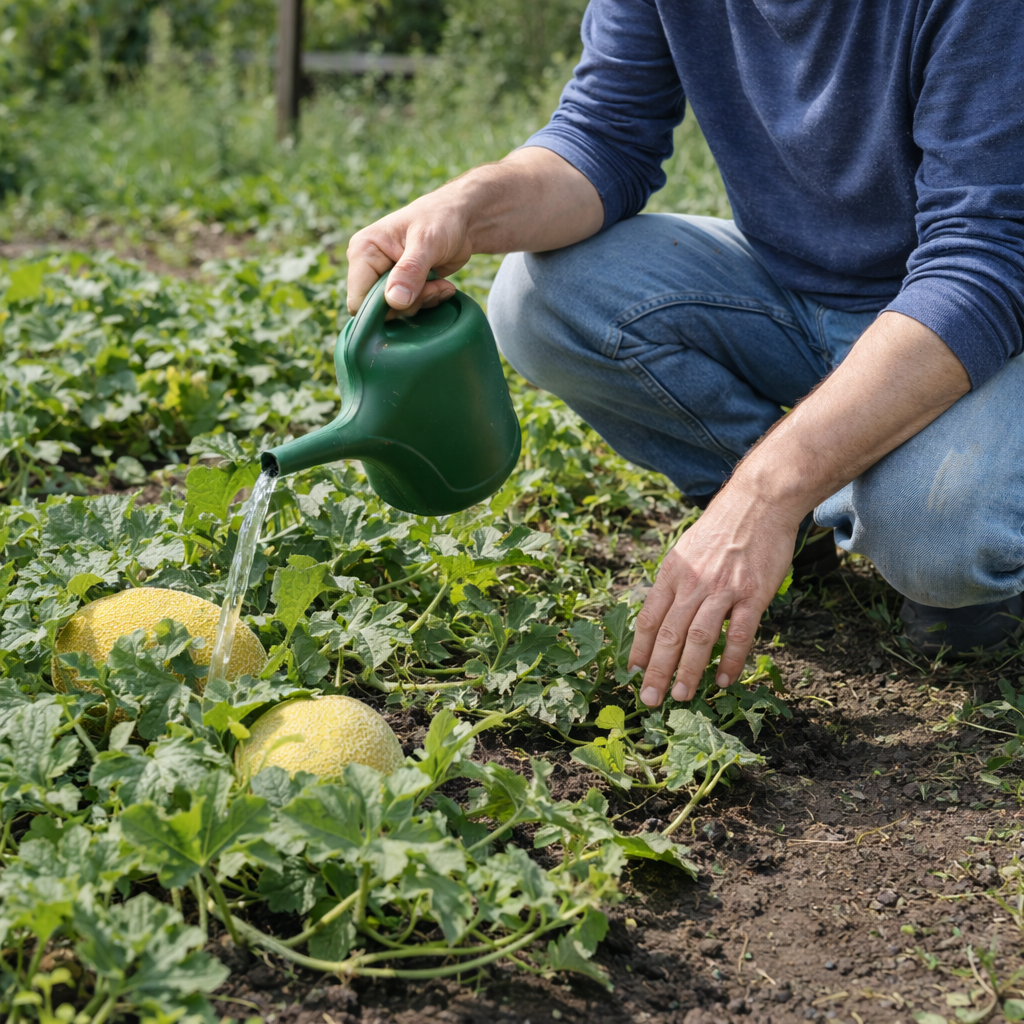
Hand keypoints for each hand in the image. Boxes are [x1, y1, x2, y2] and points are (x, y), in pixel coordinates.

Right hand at [346, 191, 474, 316]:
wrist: (461, 219)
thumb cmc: (441, 219)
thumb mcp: (426, 242)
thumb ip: (410, 271)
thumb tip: (394, 301)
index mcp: (363, 251)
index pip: (358, 299)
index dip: (383, 308)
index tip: (411, 296)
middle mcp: (369, 267)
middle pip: (378, 310)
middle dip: (409, 304)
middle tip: (432, 286)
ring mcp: (385, 278)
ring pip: (396, 312)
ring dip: (422, 302)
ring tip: (439, 283)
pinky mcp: (402, 287)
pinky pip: (410, 309)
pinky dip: (428, 302)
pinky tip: (441, 286)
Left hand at [627, 485, 801, 706]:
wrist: (758, 503)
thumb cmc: (721, 529)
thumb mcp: (685, 550)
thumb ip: (674, 582)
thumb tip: (661, 616)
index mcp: (672, 573)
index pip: (649, 618)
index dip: (639, 649)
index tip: (633, 674)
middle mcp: (692, 583)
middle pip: (668, 634)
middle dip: (657, 671)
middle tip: (650, 700)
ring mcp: (722, 589)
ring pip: (699, 638)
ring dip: (688, 671)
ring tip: (682, 696)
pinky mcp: (752, 594)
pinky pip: (738, 634)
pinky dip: (730, 660)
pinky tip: (724, 680)